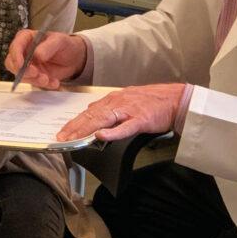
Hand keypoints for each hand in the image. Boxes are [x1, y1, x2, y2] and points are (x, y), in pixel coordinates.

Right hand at [5, 30, 87, 88]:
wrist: (73, 58)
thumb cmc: (64, 44)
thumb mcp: (60, 41)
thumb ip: (48, 46)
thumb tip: (37, 55)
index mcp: (27, 38)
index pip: (15, 46)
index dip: (16, 56)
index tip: (21, 65)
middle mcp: (24, 52)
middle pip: (12, 63)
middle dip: (23, 71)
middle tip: (36, 73)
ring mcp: (27, 65)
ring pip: (21, 76)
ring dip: (34, 80)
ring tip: (48, 79)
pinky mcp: (33, 76)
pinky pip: (33, 83)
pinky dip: (44, 85)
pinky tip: (54, 82)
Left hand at [56, 83, 185, 142]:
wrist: (175, 99)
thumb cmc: (153, 102)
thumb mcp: (127, 102)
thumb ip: (110, 109)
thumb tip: (94, 117)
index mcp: (114, 99)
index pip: (89, 111)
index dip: (74, 122)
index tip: (63, 132)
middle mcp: (118, 102)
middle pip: (91, 115)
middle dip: (74, 128)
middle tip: (61, 138)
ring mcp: (129, 110)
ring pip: (103, 120)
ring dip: (86, 129)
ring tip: (74, 138)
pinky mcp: (141, 119)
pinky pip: (125, 127)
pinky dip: (113, 132)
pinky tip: (102, 136)